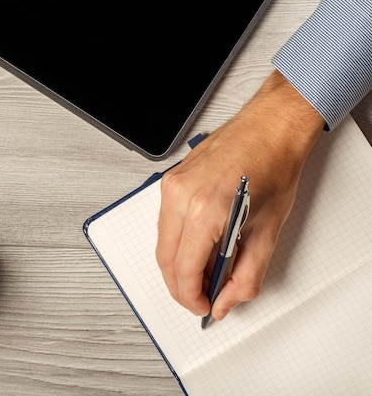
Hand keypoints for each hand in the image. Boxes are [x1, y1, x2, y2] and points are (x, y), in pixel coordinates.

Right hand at [155, 70, 324, 319]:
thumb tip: (225, 300)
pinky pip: (164, 223)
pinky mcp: (168, 180)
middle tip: (201, 297)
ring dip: (178, 265)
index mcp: (207, 211)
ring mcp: (171, 185)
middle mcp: (181, 196)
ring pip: (161, 243)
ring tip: (204, 272)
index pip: (184, 271)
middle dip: (181, 286)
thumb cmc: (273, 166)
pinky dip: (177, 243)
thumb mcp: (268, 231)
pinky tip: (197, 247)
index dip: (192, 297)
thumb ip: (246, 276)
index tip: (203, 307)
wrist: (269, 126)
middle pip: (165, 260)